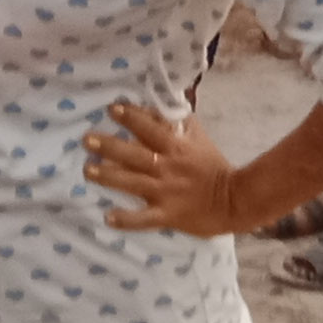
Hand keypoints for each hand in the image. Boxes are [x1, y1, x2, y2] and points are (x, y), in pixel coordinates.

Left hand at [80, 99, 243, 234]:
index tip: (112, 108)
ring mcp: (166, 192)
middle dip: (109, 146)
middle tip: (87, 140)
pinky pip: (144, 218)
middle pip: (134, 155)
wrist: (235, 200)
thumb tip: (160, 102)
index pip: (150, 128)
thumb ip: (179, 121)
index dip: (131, 117)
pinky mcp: (168, 215)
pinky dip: (127, 219)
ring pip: (133, 183)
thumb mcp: (198, 137)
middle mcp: (167, 168)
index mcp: (176, 147)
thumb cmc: (213, 166)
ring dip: (109, 177)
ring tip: (88, 171)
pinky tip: (108, 217)